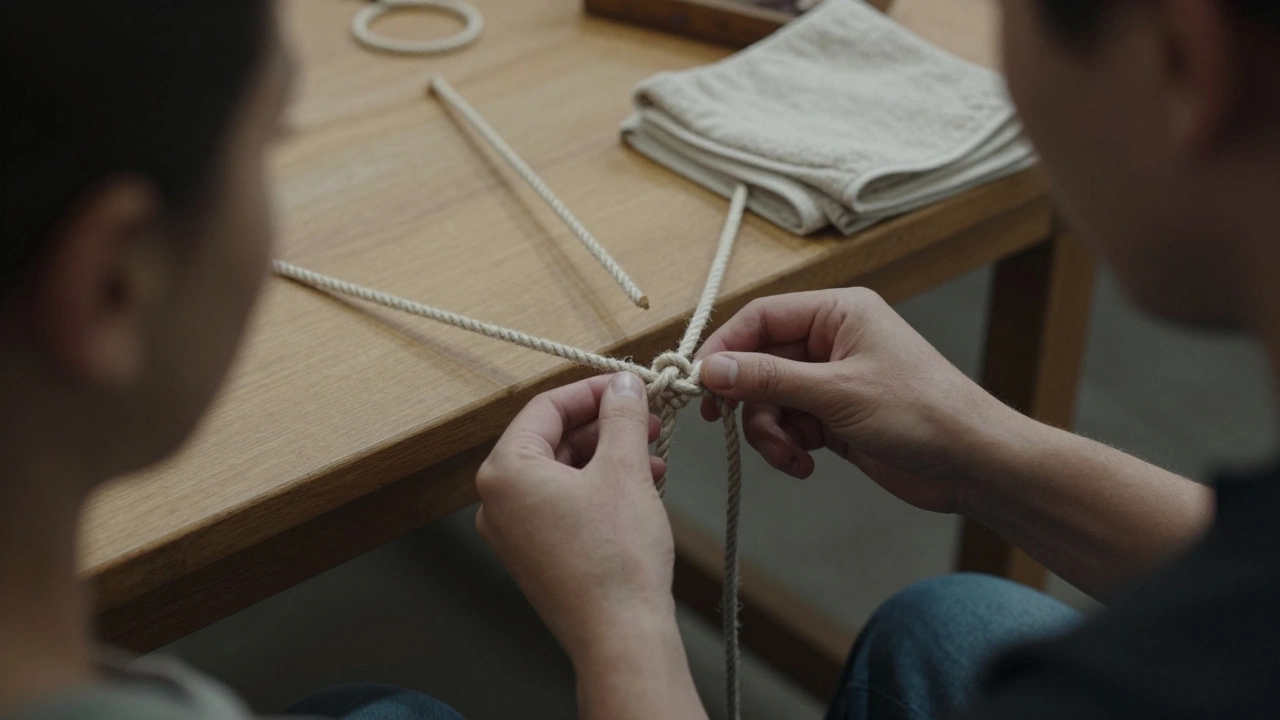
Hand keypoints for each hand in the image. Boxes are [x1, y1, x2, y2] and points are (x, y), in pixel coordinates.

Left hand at [475, 373, 674, 662]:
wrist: (621, 636)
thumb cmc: (616, 559)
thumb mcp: (624, 469)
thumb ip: (622, 416)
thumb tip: (623, 384)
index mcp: (505, 472)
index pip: (546, 407)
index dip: (593, 390)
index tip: (629, 385)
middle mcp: (498, 500)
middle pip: (553, 439)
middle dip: (606, 425)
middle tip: (648, 418)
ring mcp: (514, 531)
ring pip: (563, 472)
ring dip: (609, 456)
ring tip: (654, 456)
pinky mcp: (536, 554)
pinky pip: (564, 503)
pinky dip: (600, 487)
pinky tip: (642, 486)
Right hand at [697, 288, 1018, 513]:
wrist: (973, 464)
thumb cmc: (922, 412)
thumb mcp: (837, 393)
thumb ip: (769, 378)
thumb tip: (711, 369)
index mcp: (837, 312)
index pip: (761, 317)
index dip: (725, 348)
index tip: (699, 383)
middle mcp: (832, 340)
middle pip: (759, 362)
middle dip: (750, 401)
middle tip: (729, 426)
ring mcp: (832, 380)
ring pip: (770, 399)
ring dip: (769, 431)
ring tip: (789, 455)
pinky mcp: (835, 416)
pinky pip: (789, 425)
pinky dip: (788, 446)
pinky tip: (805, 465)